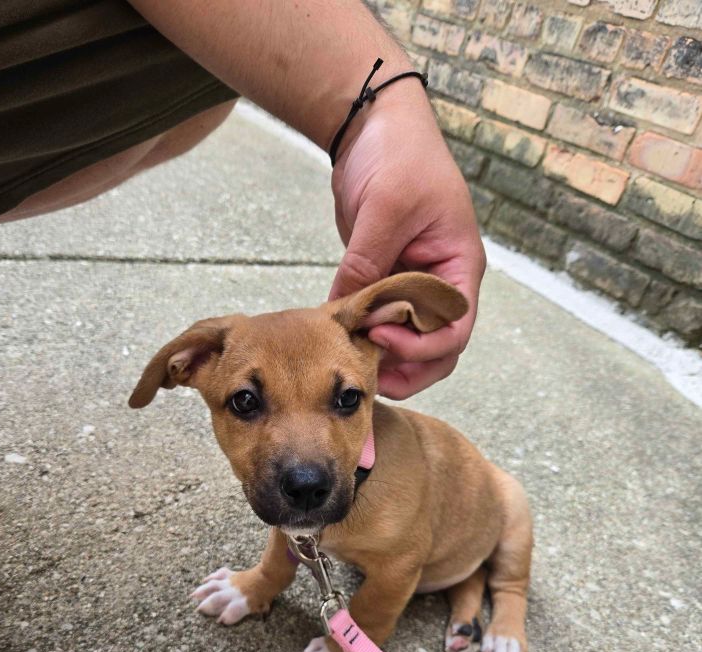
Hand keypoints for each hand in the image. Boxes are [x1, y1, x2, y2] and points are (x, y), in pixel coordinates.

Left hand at [330, 90, 484, 398]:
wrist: (374, 124)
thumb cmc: (398, 154)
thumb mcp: (385, 207)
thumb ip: (367, 262)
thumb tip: (343, 312)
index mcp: (459, 266)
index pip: (456, 328)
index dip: (421, 346)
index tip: (379, 336)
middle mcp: (442, 282)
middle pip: (438, 349)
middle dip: (408, 369)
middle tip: (367, 378)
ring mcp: (415, 284)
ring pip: (411, 342)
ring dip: (387, 361)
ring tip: (353, 368)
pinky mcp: (387, 280)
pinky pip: (383, 321)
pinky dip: (366, 338)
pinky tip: (341, 345)